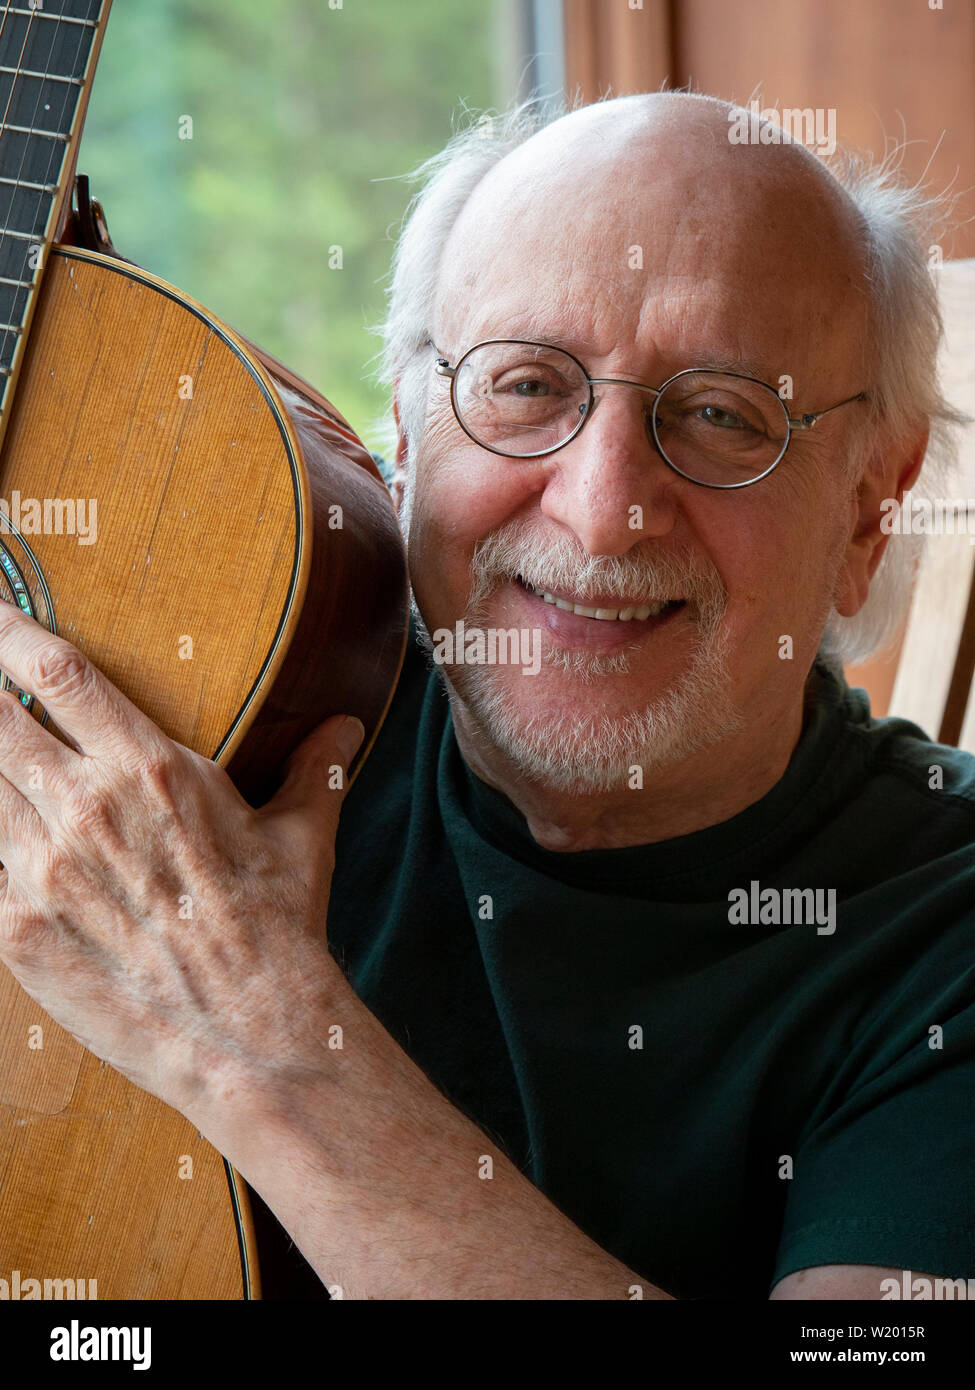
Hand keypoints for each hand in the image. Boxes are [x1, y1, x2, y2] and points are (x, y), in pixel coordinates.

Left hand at [0, 603, 364, 1116]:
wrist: (252, 1035)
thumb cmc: (279, 931)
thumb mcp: (303, 838)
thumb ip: (313, 768)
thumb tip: (344, 725)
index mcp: (152, 770)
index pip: (59, 675)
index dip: (9, 631)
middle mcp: (87, 808)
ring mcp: (43, 871)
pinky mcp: (16, 931)